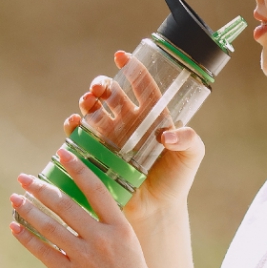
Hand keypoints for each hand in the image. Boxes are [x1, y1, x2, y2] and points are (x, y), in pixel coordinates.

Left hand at [9, 146, 161, 267]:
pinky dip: (26, 237)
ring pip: (49, 226)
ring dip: (29, 210)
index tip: (61, 154)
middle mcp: (101, 239)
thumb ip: (110, 231)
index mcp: (121, 229)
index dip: (77, 168)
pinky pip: (43, 252)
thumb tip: (87, 214)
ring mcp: (84, 258)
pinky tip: (15, 226)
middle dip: (41, 188)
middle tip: (24, 178)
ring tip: (15, 199)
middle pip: (66, 204)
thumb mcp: (132, 248)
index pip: (96, 189)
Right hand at [64, 51, 205, 228]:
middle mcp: (129, 123)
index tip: (120, 57)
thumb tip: (166, 135)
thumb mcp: (192, 156)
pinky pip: (79, 135)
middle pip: (111, 95)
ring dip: (87, 102)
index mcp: (152, 117)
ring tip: (88, 103)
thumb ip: (189, 140)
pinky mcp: (96, 154)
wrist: (157, 210)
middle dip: (102, 85)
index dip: (132, 70)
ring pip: (93, 110)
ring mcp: (111, 137)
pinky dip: (73, 126)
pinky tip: (75, 123)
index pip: (141, 86)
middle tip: (100, 88)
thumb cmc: (177, 180)